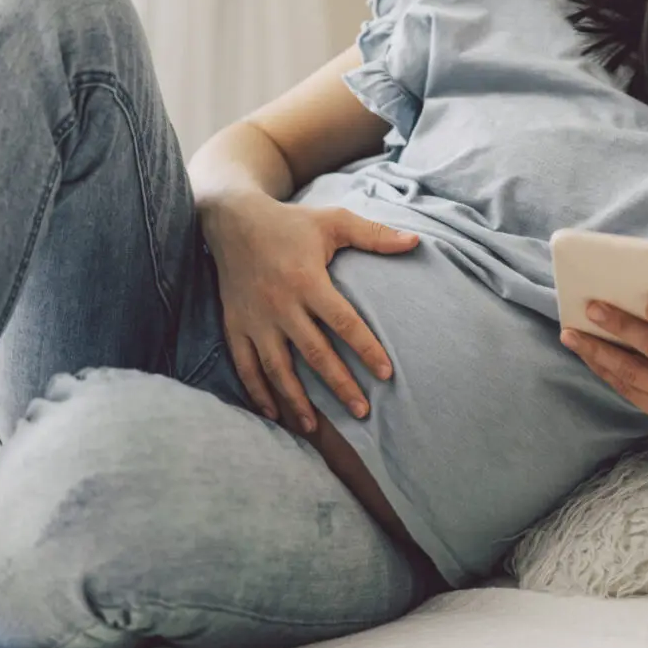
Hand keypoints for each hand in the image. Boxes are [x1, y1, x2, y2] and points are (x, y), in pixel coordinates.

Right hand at [200, 192, 418, 432]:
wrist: (232, 220)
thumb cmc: (290, 223)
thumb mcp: (333, 221)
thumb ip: (374, 235)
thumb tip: (415, 241)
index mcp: (307, 280)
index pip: (343, 322)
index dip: (366, 349)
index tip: (386, 374)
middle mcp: (281, 304)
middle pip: (315, 353)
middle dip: (339, 385)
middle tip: (362, 412)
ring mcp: (255, 318)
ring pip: (278, 368)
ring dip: (296, 400)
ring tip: (316, 427)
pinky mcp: (235, 325)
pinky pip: (245, 365)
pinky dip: (258, 392)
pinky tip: (274, 413)